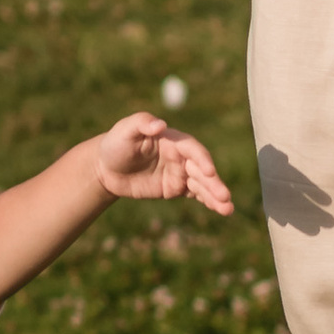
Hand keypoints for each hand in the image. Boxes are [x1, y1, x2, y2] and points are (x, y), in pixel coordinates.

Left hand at [89, 114, 234, 219]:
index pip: (192, 149)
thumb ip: (142, 123)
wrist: (105, 167)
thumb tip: (160, 124)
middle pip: (202, 170)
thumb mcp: (125, 130)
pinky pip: (195, 194)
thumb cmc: (116, 143)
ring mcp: (179, 173)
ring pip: (202, 185)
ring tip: (228, 209)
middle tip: (225, 197)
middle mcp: (180, 156)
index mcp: (172, 140)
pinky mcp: (175, 188)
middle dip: (214, 183)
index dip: (202, 159)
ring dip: (216, 196)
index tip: (209, 172)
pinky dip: (208, 202)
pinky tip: (221, 210)